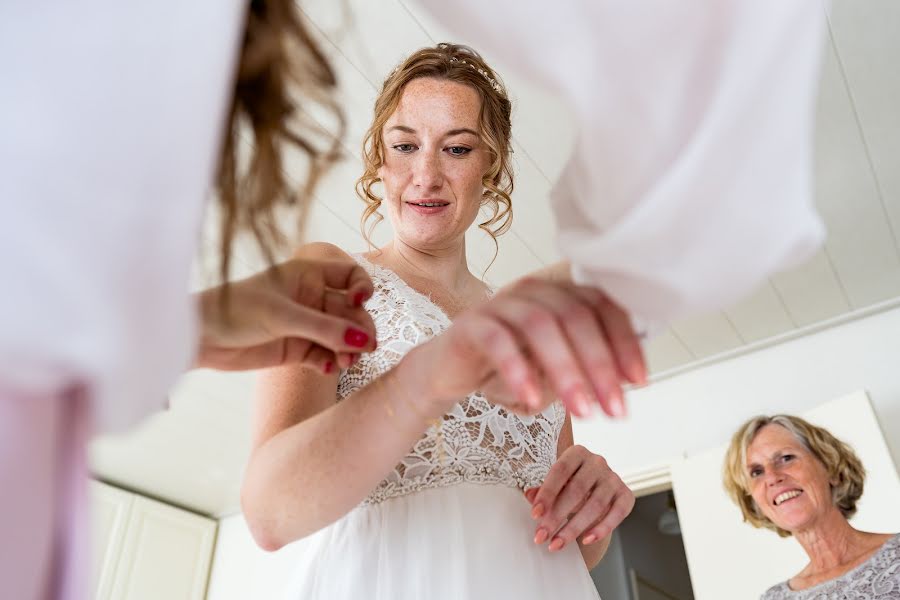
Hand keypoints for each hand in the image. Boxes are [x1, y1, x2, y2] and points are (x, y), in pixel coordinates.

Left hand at [194, 257, 376, 371]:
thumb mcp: (282, 316)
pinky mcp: (296, 349)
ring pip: (341, 336)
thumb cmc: (234, 311)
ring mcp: (305, 325)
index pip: (350, 275)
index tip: (360, 302)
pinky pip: (325, 356)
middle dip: (360, 328)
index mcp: (308, 275)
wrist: (199, 338)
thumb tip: (364, 339)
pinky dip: (330, 362)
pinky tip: (326, 368)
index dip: (362, 288)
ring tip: (346, 363)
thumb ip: (325, 328)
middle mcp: (311, 298)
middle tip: (366, 347)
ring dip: (349, 349)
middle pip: (351, 311)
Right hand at [401, 277, 645, 418]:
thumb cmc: (510, 367)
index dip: (624, 341)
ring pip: (540, 325)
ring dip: (566, 371)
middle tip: (614, 408)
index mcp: (560, 293)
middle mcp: (533, 290)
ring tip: (582, 411)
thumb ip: (588, 365)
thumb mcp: (556, 368)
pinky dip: (518, 370)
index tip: (638, 380)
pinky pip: (497, 340)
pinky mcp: (471, 324)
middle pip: (575, 315)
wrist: (451, 372)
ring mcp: (500, 303)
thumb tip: (632, 378)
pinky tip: (533, 399)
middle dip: (600, 364)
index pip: (601, 305)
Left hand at [525, 445, 633, 552]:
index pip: (560, 471)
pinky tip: (586, 540)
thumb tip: (530, 496)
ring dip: (574, 528)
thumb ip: (543, 489)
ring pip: (595, 505)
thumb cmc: (570, 483)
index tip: (535, 514)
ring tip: (557, 543)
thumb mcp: (556, 483)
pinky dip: (602, 529)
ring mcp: (614, 478)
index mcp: (577, 453)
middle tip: (542, 535)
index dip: (547, 494)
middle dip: (557, 516)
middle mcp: (597, 462)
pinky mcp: (626, 495)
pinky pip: (617, 514)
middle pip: (577, 490)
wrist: (595, 487)